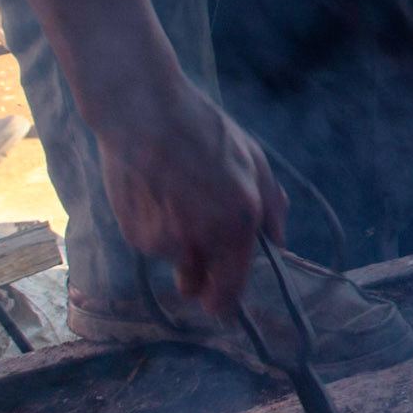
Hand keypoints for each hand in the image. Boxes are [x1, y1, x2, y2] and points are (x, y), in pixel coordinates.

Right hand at [95, 79, 285, 315]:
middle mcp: (200, 239)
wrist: (140, 108)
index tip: (221, 303)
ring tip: (173, 199)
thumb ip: (272, 206)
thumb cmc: (201, 129)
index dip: (225, 301)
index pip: (230, 290)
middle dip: (200, 282)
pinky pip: (150, 243)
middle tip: (197, 259)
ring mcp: (163, 239)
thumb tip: (279, 242)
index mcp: (237, 223)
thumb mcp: (252, 158)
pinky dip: (153, 228)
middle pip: (196, 290)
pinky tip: (153, 192)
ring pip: (173, 261)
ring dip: (176, 246)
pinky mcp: (133, 232)